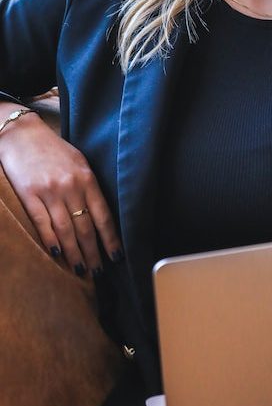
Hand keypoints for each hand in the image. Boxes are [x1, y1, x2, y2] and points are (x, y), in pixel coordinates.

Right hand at [0, 112, 121, 275]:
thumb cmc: (52, 149)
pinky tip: (58, 254)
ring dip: (75, 253)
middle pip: (86, 227)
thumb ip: (89, 186)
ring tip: (80, 269)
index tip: (117, 256)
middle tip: (99, 272)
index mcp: (87, 178)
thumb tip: (100, 214)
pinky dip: (51, 241)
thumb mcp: (79, 162)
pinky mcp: (29, 194)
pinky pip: (42, 223)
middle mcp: (71, 187)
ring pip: (66, 230)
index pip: (104, 216)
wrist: (21, 133)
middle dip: (93, 252)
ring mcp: (49, 192)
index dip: (111, 239)